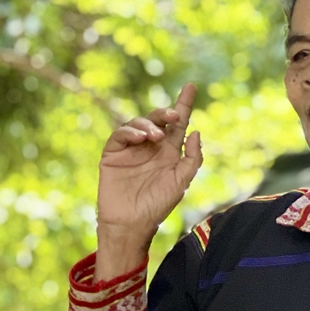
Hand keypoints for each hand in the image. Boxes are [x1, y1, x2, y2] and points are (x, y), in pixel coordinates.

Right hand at [96, 84, 202, 279]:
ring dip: (148, 124)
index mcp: (169, 152)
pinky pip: (119, 135)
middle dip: (166, 112)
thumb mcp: (181, 181)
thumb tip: (196, 131)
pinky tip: (140, 139)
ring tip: (155, 137)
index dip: (184, 104)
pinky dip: (129, 132)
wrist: (131, 224)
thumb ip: (192, 158)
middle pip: (158, 119)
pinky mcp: (113, 154)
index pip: (177, 125)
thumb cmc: (157, 206)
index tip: (191, 86)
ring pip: (138, 124)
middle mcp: (150, 147)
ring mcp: (130, 150)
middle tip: (174, 115)